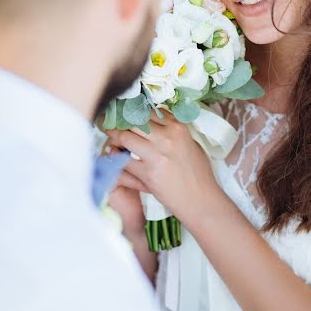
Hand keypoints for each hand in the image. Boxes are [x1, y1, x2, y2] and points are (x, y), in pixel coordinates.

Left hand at [103, 111, 227, 228]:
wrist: (200, 199)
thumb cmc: (198, 172)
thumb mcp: (190, 143)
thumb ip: (172, 131)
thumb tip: (153, 123)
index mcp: (178, 127)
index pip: (148, 111)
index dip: (134, 113)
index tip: (125, 114)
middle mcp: (167, 137)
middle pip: (134, 121)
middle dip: (120, 122)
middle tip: (110, 122)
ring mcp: (157, 155)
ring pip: (125, 137)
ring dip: (114, 137)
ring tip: (110, 138)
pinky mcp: (148, 173)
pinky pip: (124, 161)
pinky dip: (116, 158)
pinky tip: (113, 157)